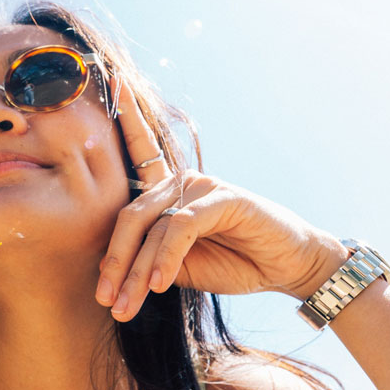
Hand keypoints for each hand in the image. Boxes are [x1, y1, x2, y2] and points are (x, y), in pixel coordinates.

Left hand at [96, 79, 348, 320]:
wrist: (285, 268)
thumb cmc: (234, 263)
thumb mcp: (181, 266)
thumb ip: (151, 259)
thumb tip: (117, 270)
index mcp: (170, 194)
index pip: (141, 155)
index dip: (127, 120)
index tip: (112, 82)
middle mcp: (182, 183)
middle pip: (131, 215)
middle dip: (113, 261)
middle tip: (103, 299)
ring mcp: (202, 187)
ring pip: (152, 227)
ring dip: (136, 272)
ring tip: (125, 307)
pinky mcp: (223, 198)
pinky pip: (180, 229)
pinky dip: (166, 258)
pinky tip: (160, 284)